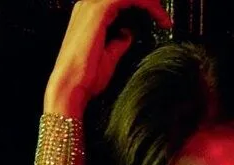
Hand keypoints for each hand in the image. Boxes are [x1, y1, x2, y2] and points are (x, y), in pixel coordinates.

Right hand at [44, 0, 172, 115]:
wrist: (70, 88)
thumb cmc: (85, 78)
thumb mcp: (109, 57)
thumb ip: (118, 43)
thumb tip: (128, 34)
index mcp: (89, 15)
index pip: (120, 1)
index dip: (142, 5)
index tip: (161, 21)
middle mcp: (88, 6)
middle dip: (145, 2)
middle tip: (163, 16)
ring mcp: (91, 6)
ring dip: (147, 1)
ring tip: (162, 16)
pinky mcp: (97, 12)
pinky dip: (146, 3)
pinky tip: (158, 16)